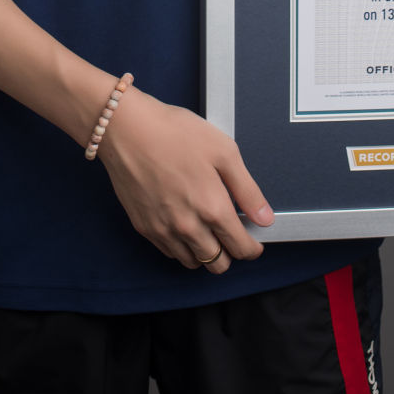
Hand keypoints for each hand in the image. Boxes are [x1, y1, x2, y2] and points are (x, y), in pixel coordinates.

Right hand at [97, 86, 273, 274]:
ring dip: (205, 253)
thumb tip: (265, 219)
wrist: (128, 129)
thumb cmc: (177, 132)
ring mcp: (164, 230)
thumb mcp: (223, 151)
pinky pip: (170, 252)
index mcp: (212, 208)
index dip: (252, 248)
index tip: (254, 242)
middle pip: (218, 264)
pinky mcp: (144, 227)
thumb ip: (247, 190)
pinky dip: (182, 247)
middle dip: (230, 253)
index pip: (241, 248)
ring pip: (193, 263)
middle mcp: (188, 227)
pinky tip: (184, 225)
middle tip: (230, 233)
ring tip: (207, 230)